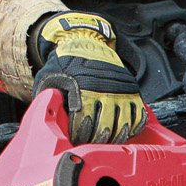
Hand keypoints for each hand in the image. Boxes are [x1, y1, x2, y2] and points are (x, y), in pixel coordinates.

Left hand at [31, 11, 145, 143]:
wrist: (87, 41)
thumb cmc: (66, 62)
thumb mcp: (49, 76)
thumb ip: (48, 96)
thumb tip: (46, 116)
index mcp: (83, 88)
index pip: (83, 121)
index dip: (79, 134)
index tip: (75, 140)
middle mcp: (104, 90)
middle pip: (104, 127)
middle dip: (96, 140)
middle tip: (90, 144)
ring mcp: (121, 91)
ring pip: (123, 124)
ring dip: (115, 137)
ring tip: (106, 142)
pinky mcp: (132, 90)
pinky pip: (139, 115)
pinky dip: (134, 128)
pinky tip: (124, 133)